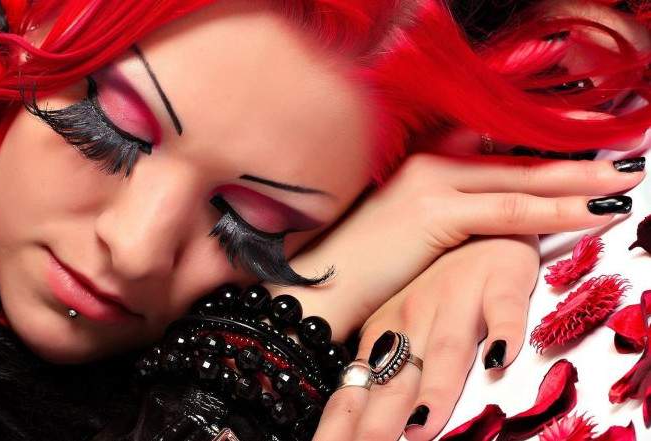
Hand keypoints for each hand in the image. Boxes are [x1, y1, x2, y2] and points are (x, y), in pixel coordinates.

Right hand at [282, 153, 642, 338]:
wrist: (312, 284)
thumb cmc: (351, 266)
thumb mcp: (399, 230)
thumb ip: (438, 213)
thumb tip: (478, 214)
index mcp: (418, 164)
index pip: (492, 152)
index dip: (536, 156)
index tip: (573, 161)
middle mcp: (426, 163)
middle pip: (512, 161)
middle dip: (569, 163)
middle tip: (618, 164)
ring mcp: (430, 183)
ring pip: (518, 180)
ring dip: (576, 182)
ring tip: (619, 183)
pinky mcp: (434, 211)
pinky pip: (509, 210)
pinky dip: (556, 211)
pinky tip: (589, 213)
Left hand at [312, 235, 539, 440]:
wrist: (473, 217)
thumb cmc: (438, 279)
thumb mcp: (403, 326)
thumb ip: (389, 374)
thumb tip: (373, 427)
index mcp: (386, 334)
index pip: (358, 389)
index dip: (341, 425)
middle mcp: (415, 320)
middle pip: (395, 382)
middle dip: (378, 424)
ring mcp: (456, 298)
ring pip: (444, 351)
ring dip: (435, 390)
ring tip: (423, 430)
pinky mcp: (500, 278)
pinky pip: (502, 309)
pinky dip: (502, 331)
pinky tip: (499, 357)